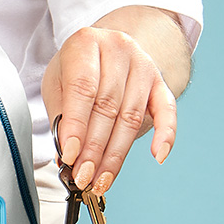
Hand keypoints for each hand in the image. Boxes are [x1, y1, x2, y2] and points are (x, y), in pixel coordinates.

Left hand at [42, 24, 177, 194]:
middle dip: (94, 148)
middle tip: (83, 176)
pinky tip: (157, 156)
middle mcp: (119, 49)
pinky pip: (167, 109)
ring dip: (116, 153)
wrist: (100, 47)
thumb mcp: (56, 83)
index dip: (77, 126)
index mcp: (86, 43)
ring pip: (131, 116)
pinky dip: (165, 134)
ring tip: (101, 179)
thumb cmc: (74, 68)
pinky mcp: (159, 81)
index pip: (83, 89)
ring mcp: (143, 64)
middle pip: (108, 106)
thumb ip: (61, 116)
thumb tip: (68, 156)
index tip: (70, 156)